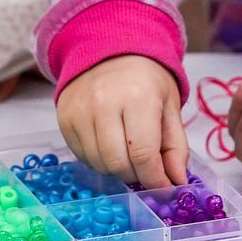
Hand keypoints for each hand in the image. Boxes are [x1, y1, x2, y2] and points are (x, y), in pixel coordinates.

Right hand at [56, 54, 188, 190]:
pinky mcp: (64, 119)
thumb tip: (177, 182)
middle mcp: (104, 102)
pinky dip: (99, 161)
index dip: (155, 179)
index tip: (164, 188)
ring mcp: (79, 111)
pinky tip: (109, 145)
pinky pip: (82, 157)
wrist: (109, 52)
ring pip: (99, 164)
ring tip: (128, 153)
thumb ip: (176, 147)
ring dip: (117, 170)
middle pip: (118, 164)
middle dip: (137, 176)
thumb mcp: (169, 107)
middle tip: (145, 169)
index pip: (143, 154)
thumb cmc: (144, 80)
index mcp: (138, 96)